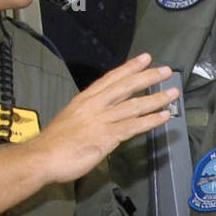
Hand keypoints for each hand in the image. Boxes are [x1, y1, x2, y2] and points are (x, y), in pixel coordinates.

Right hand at [35, 53, 178, 184]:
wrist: (42, 157)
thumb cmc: (54, 144)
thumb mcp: (71, 122)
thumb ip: (88, 118)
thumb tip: (101, 122)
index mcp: (85, 100)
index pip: (111, 78)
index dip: (129, 68)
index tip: (145, 58)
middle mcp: (95, 105)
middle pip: (126, 86)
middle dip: (148, 77)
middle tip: (166, 70)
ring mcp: (102, 119)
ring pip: (134, 105)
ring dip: (156, 98)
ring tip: (173, 93)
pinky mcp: (107, 136)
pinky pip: (134, 126)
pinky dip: (151, 120)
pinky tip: (164, 117)